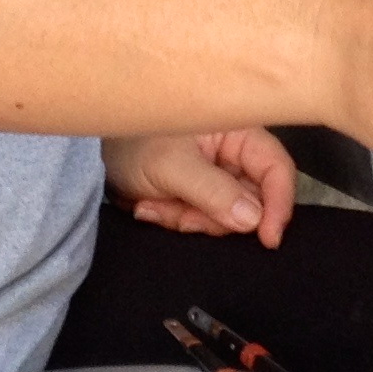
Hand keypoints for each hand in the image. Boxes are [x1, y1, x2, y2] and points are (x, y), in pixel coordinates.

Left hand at [104, 128, 297, 245]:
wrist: (93, 155)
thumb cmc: (130, 140)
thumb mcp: (171, 166)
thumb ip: (213, 192)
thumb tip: (253, 219)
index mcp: (237, 133)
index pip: (277, 169)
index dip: (279, 205)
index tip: (267, 238)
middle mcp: (232, 155)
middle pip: (252, 202)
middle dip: (213, 216)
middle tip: (180, 214)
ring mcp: (216, 178)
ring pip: (225, 218)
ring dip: (188, 219)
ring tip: (154, 205)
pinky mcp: (199, 197)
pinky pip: (203, 222)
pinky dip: (176, 220)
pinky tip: (151, 207)